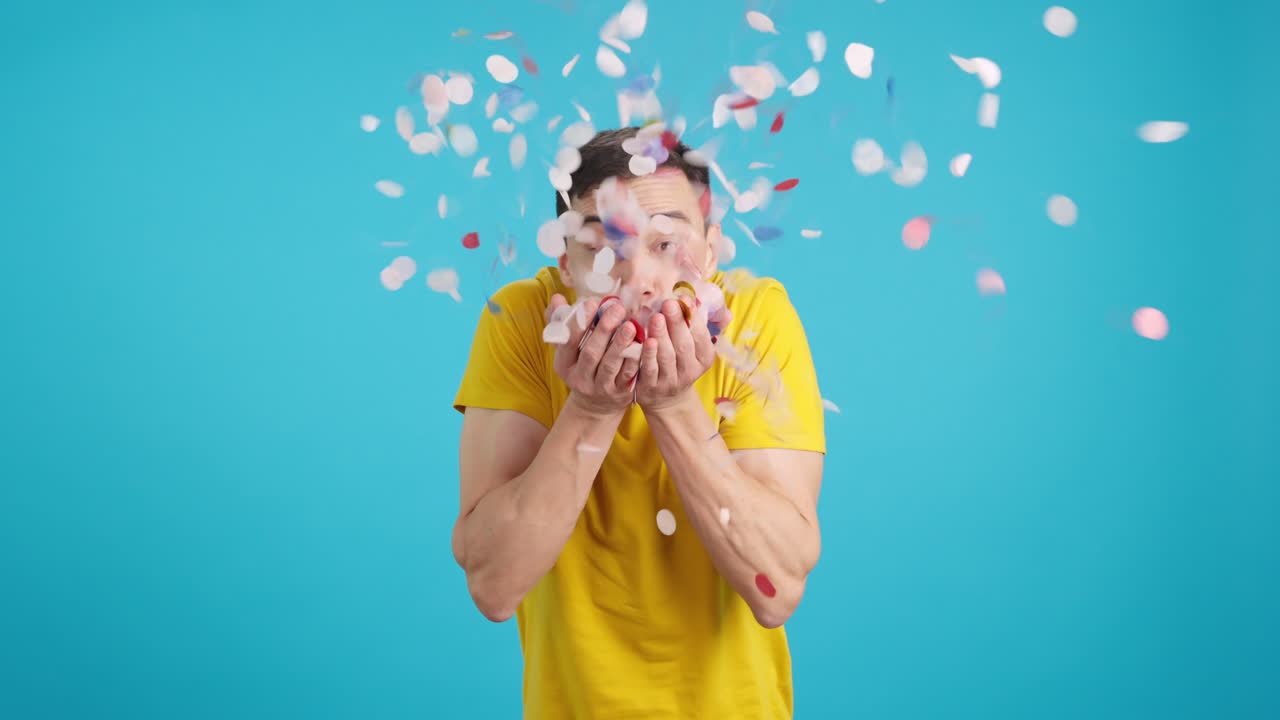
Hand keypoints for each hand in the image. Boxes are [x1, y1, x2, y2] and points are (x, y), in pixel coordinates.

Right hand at [546, 294, 641, 417]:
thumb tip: (558, 298)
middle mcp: (580, 378)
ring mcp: (600, 388)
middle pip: (591, 353)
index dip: (580, 323)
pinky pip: (628, 375)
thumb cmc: (583, 365)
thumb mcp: (569, 350)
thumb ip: (563, 323)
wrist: (597, 403)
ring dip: (621, 344)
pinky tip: (644, 344)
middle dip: (604, 330)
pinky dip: (635, 359)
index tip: (592, 303)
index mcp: (564, 365)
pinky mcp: (620, 393)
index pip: (568, 343)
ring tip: (631, 325)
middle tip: (617, 308)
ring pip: (610, 365)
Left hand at [635, 298, 715, 412]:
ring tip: (656, 317)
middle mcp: (689, 371)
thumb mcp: (692, 348)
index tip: (685, 300)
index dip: (693, 319)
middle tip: (668, 304)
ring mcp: (670, 381)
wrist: (666, 399)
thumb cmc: (678, 362)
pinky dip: (648, 355)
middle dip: (676, 324)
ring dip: (662, 336)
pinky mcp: (652, 387)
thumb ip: (693, 325)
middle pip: (684, 346)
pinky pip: (650, 369)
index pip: (701, 337)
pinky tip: (645, 340)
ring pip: (667, 357)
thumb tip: (693, 297)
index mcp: (703, 359)